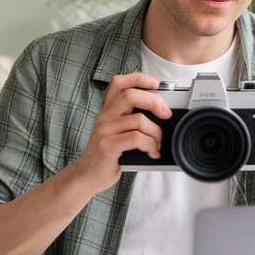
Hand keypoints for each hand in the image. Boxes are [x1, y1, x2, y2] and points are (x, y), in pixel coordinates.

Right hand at [69, 73, 171, 196]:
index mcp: (107, 109)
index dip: (138, 78)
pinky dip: (151, 145)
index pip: (119, 83)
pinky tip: (152, 152)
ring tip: (158, 143)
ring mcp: (105, 130)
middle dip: (155, 102)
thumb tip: (161, 111)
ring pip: (139, 119)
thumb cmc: (107, 153)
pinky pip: (137, 138)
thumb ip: (129, 118)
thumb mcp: (115, 131)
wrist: (87, 175)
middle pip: (131, 95)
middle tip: (166, 114)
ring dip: (156, 132)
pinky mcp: (109, 145)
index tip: (155, 83)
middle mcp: (104, 116)